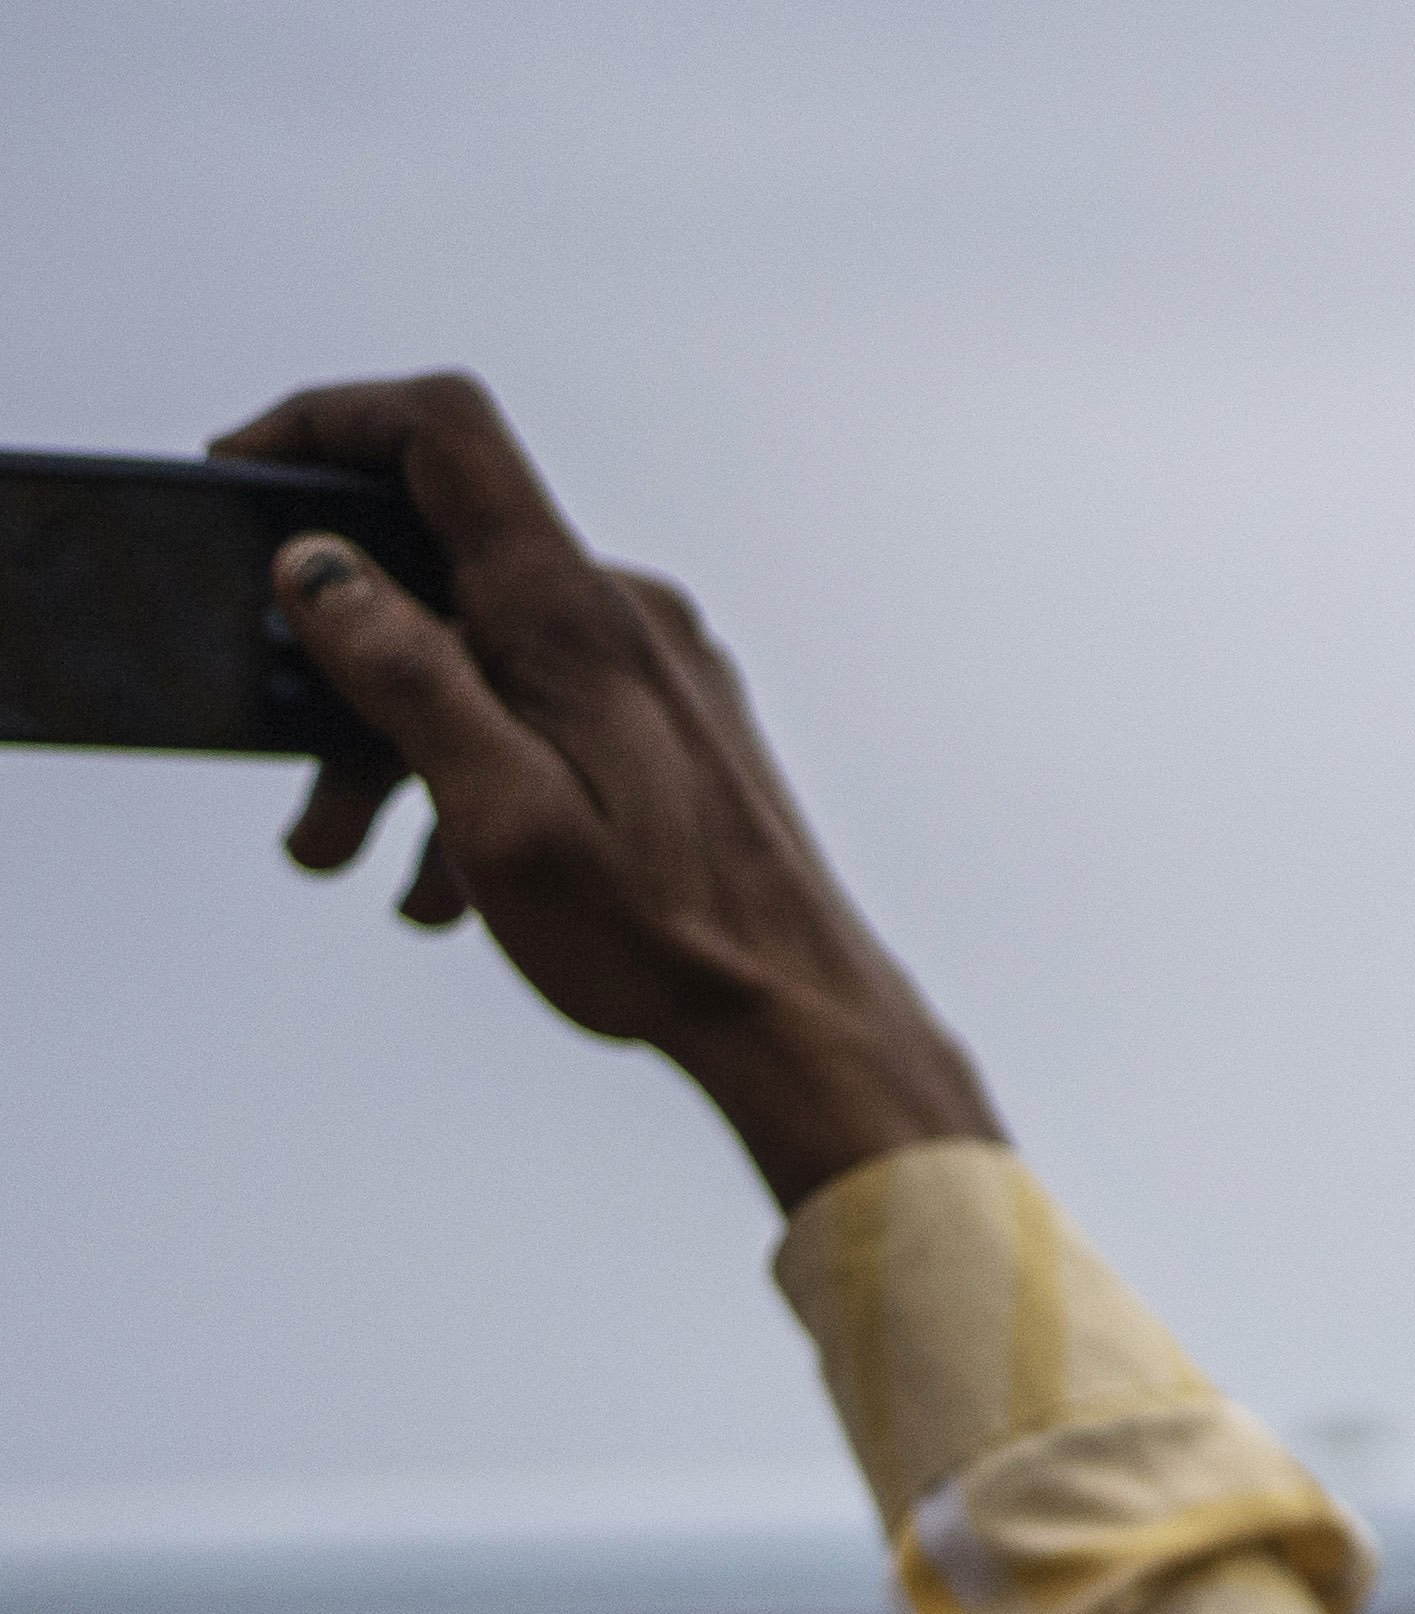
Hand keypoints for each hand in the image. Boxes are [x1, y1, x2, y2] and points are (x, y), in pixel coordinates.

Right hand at [213, 375, 998, 1211]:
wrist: (806, 1027)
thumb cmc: (666, 937)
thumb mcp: (498, 813)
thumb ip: (405, 676)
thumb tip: (317, 565)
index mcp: (575, 613)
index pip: (443, 431)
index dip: (327, 419)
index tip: (241, 474)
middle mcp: (624, 616)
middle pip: (438, 569)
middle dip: (338, 660)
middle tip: (282, 760)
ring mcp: (654, 671)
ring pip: (479, 659)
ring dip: (391, 747)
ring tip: (339, 855)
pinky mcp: (669, 728)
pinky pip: (538, 714)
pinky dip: (468, 779)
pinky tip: (439, 887)